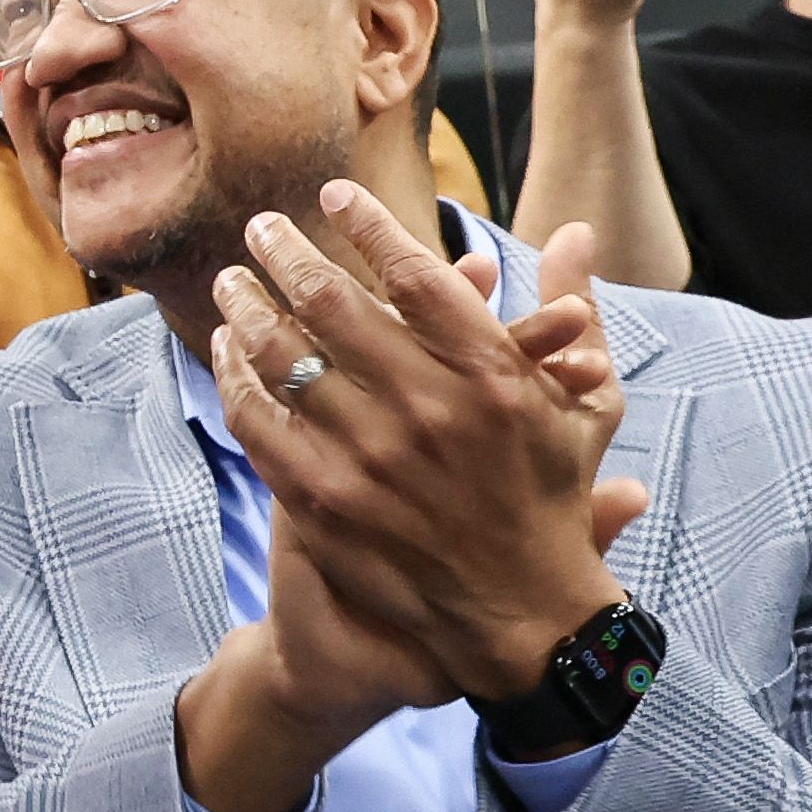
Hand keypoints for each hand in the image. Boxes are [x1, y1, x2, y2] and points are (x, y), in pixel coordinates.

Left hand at [214, 192, 647, 700]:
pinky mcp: (322, 500)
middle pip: (331, 300)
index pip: (414, 273)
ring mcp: (368, 456)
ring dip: (247, 305)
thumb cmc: (551, 494)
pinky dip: (234, 374)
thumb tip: (577, 227)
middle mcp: (426, 408)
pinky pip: (257, 418)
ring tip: (232, 281)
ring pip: (282, 354)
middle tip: (261, 226)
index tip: (331, 196)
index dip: (365, 225)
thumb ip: (575, 311)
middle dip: (286, 250)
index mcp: (491, 376)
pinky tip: (226, 351)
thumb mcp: (585, 404)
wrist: (519, 615)